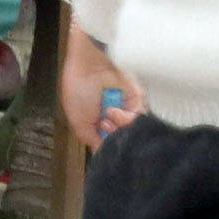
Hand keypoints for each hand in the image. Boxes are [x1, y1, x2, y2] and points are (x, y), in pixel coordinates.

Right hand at [61, 24, 137, 147]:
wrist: (89, 63)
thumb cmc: (78, 87)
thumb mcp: (79, 122)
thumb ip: (93, 141)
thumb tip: (103, 155)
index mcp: (98, 122)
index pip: (109, 143)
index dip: (107, 147)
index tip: (101, 144)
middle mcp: (114, 116)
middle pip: (123, 138)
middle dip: (115, 137)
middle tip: (104, 127)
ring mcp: (126, 107)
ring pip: (132, 130)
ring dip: (120, 127)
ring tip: (108, 115)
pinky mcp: (137, 98)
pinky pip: (139, 117)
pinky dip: (128, 118)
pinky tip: (114, 111)